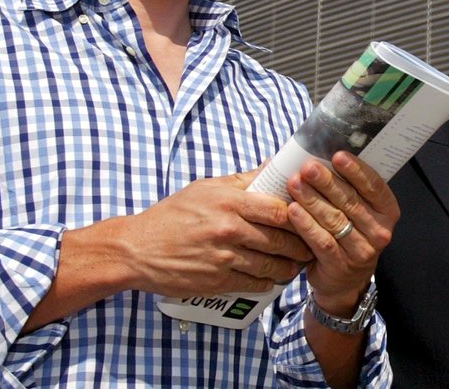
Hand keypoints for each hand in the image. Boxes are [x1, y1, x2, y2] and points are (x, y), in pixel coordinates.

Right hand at [116, 170, 311, 297]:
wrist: (137, 249)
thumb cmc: (172, 215)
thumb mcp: (206, 188)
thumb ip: (243, 180)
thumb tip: (271, 165)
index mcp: (230, 202)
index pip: (280, 210)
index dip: (300, 216)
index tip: (308, 218)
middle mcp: (229, 230)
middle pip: (281, 240)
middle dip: (301, 245)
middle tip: (311, 245)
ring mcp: (224, 257)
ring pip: (271, 265)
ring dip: (289, 267)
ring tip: (297, 264)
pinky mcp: (217, 281)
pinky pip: (254, 283)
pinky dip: (268, 282)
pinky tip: (273, 278)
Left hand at [285, 151, 399, 315]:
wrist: (344, 281)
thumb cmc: (349, 233)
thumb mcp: (358, 211)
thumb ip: (348, 187)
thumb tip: (323, 154)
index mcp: (387, 211)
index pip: (374, 187)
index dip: (356, 170)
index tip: (337, 155)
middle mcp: (379, 231)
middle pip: (351, 201)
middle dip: (327, 182)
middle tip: (308, 167)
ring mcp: (361, 251)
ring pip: (335, 219)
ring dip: (312, 199)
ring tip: (294, 183)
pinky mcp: (341, 265)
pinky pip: (322, 241)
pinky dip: (306, 225)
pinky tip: (292, 210)